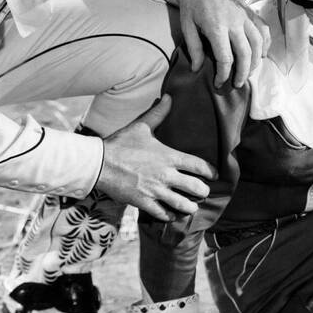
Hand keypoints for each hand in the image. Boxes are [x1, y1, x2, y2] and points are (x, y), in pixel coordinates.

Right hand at [95, 95, 213, 220]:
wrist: (99, 163)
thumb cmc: (120, 143)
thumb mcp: (141, 126)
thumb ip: (158, 113)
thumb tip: (169, 97)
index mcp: (169, 157)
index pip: (199, 166)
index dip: (210, 171)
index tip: (214, 175)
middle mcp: (166, 175)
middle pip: (195, 187)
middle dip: (203, 191)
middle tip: (204, 192)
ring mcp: (155, 190)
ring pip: (182, 204)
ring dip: (190, 207)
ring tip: (192, 207)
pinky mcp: (143, 202)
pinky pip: (162, 213)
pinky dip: (169, 216)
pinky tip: (172, 215)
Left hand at [178, 0, 270, 87]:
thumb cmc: (193, 2)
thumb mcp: (187, 25)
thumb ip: (193, 48)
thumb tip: (197, 69)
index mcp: (217, 27)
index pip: (225, 58)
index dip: (223, 74)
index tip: (219, 83)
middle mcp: (234, 23)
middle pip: (246, 54)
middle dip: (243, 73)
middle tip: (237, 83)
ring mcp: (245, 16)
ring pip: (258, 43)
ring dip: (256, 61)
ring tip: (249, 72)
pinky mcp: (251, 12)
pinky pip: (263, 30)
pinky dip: (265, 43)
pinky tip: (261, 54)